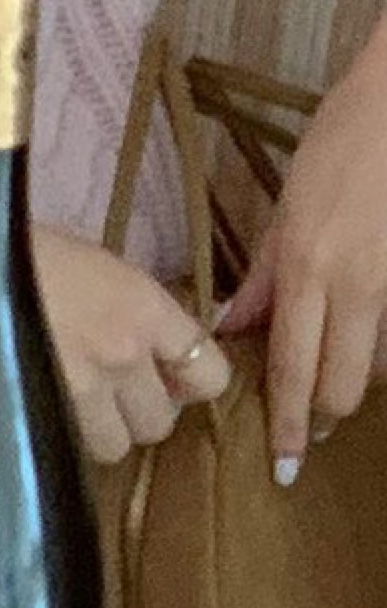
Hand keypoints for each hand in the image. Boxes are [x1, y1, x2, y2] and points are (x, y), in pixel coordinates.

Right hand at [32, 228, 231, 464]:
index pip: (209, 374)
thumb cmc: (15, 242)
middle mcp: (123, 354)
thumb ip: (125, 304)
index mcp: (144, 306)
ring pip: (115, 447)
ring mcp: (79, 389)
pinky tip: (38, 411)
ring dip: (97, 432)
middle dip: (137, 413)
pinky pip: (67, 448)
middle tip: (110, 395)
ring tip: (69, 408)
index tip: (165, 376)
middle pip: (160, 422)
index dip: (190, 383)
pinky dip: (58, 437)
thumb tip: (146, 341)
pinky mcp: (38, 411)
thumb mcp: (88, 259)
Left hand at [217, 35, 386, 482]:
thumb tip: (234, 327)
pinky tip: (364, 349)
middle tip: (308, 434)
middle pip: (341, 381)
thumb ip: (265, 276)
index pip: (293, 365)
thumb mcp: (288, 207)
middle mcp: (353, 282)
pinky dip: (377, 347)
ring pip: (374, 361)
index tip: (286, 463)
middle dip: (324, 416)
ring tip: (331, 392)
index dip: (290, 421)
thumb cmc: (342, 144)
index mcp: (307, 266)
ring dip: (351, 382)